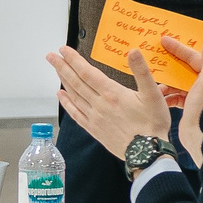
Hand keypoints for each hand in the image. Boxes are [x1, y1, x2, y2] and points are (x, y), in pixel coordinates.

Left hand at [47, 44, 169, 162]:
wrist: (147, 153)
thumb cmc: (152, 124)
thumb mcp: (153, 94)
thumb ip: (142, 71)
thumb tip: (134, 51)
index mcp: (111, 93)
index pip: (87, 72)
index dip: (73, 60)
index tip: (63, 50)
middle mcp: (98, 104)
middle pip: (76, 82)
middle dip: (62, 67)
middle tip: (50, 56)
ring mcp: (94, 117)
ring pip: (74, 96)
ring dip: (63, 81)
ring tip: (56, 70)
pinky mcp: (94, 130)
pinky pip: (76, 114)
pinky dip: (67, 103)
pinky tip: (61, 96)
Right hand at [165, 35, 202, 163]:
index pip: (193, 57)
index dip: (178, 48)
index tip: (163, 40)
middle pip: (184, 69)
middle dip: (170, 65)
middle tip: (155, 58)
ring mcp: (197, 96)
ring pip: (178, 83)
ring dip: (166, 83)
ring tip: (156, 82)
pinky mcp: (190, 107)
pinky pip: (176, 96)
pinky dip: (167, 96)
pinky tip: (159, 96)